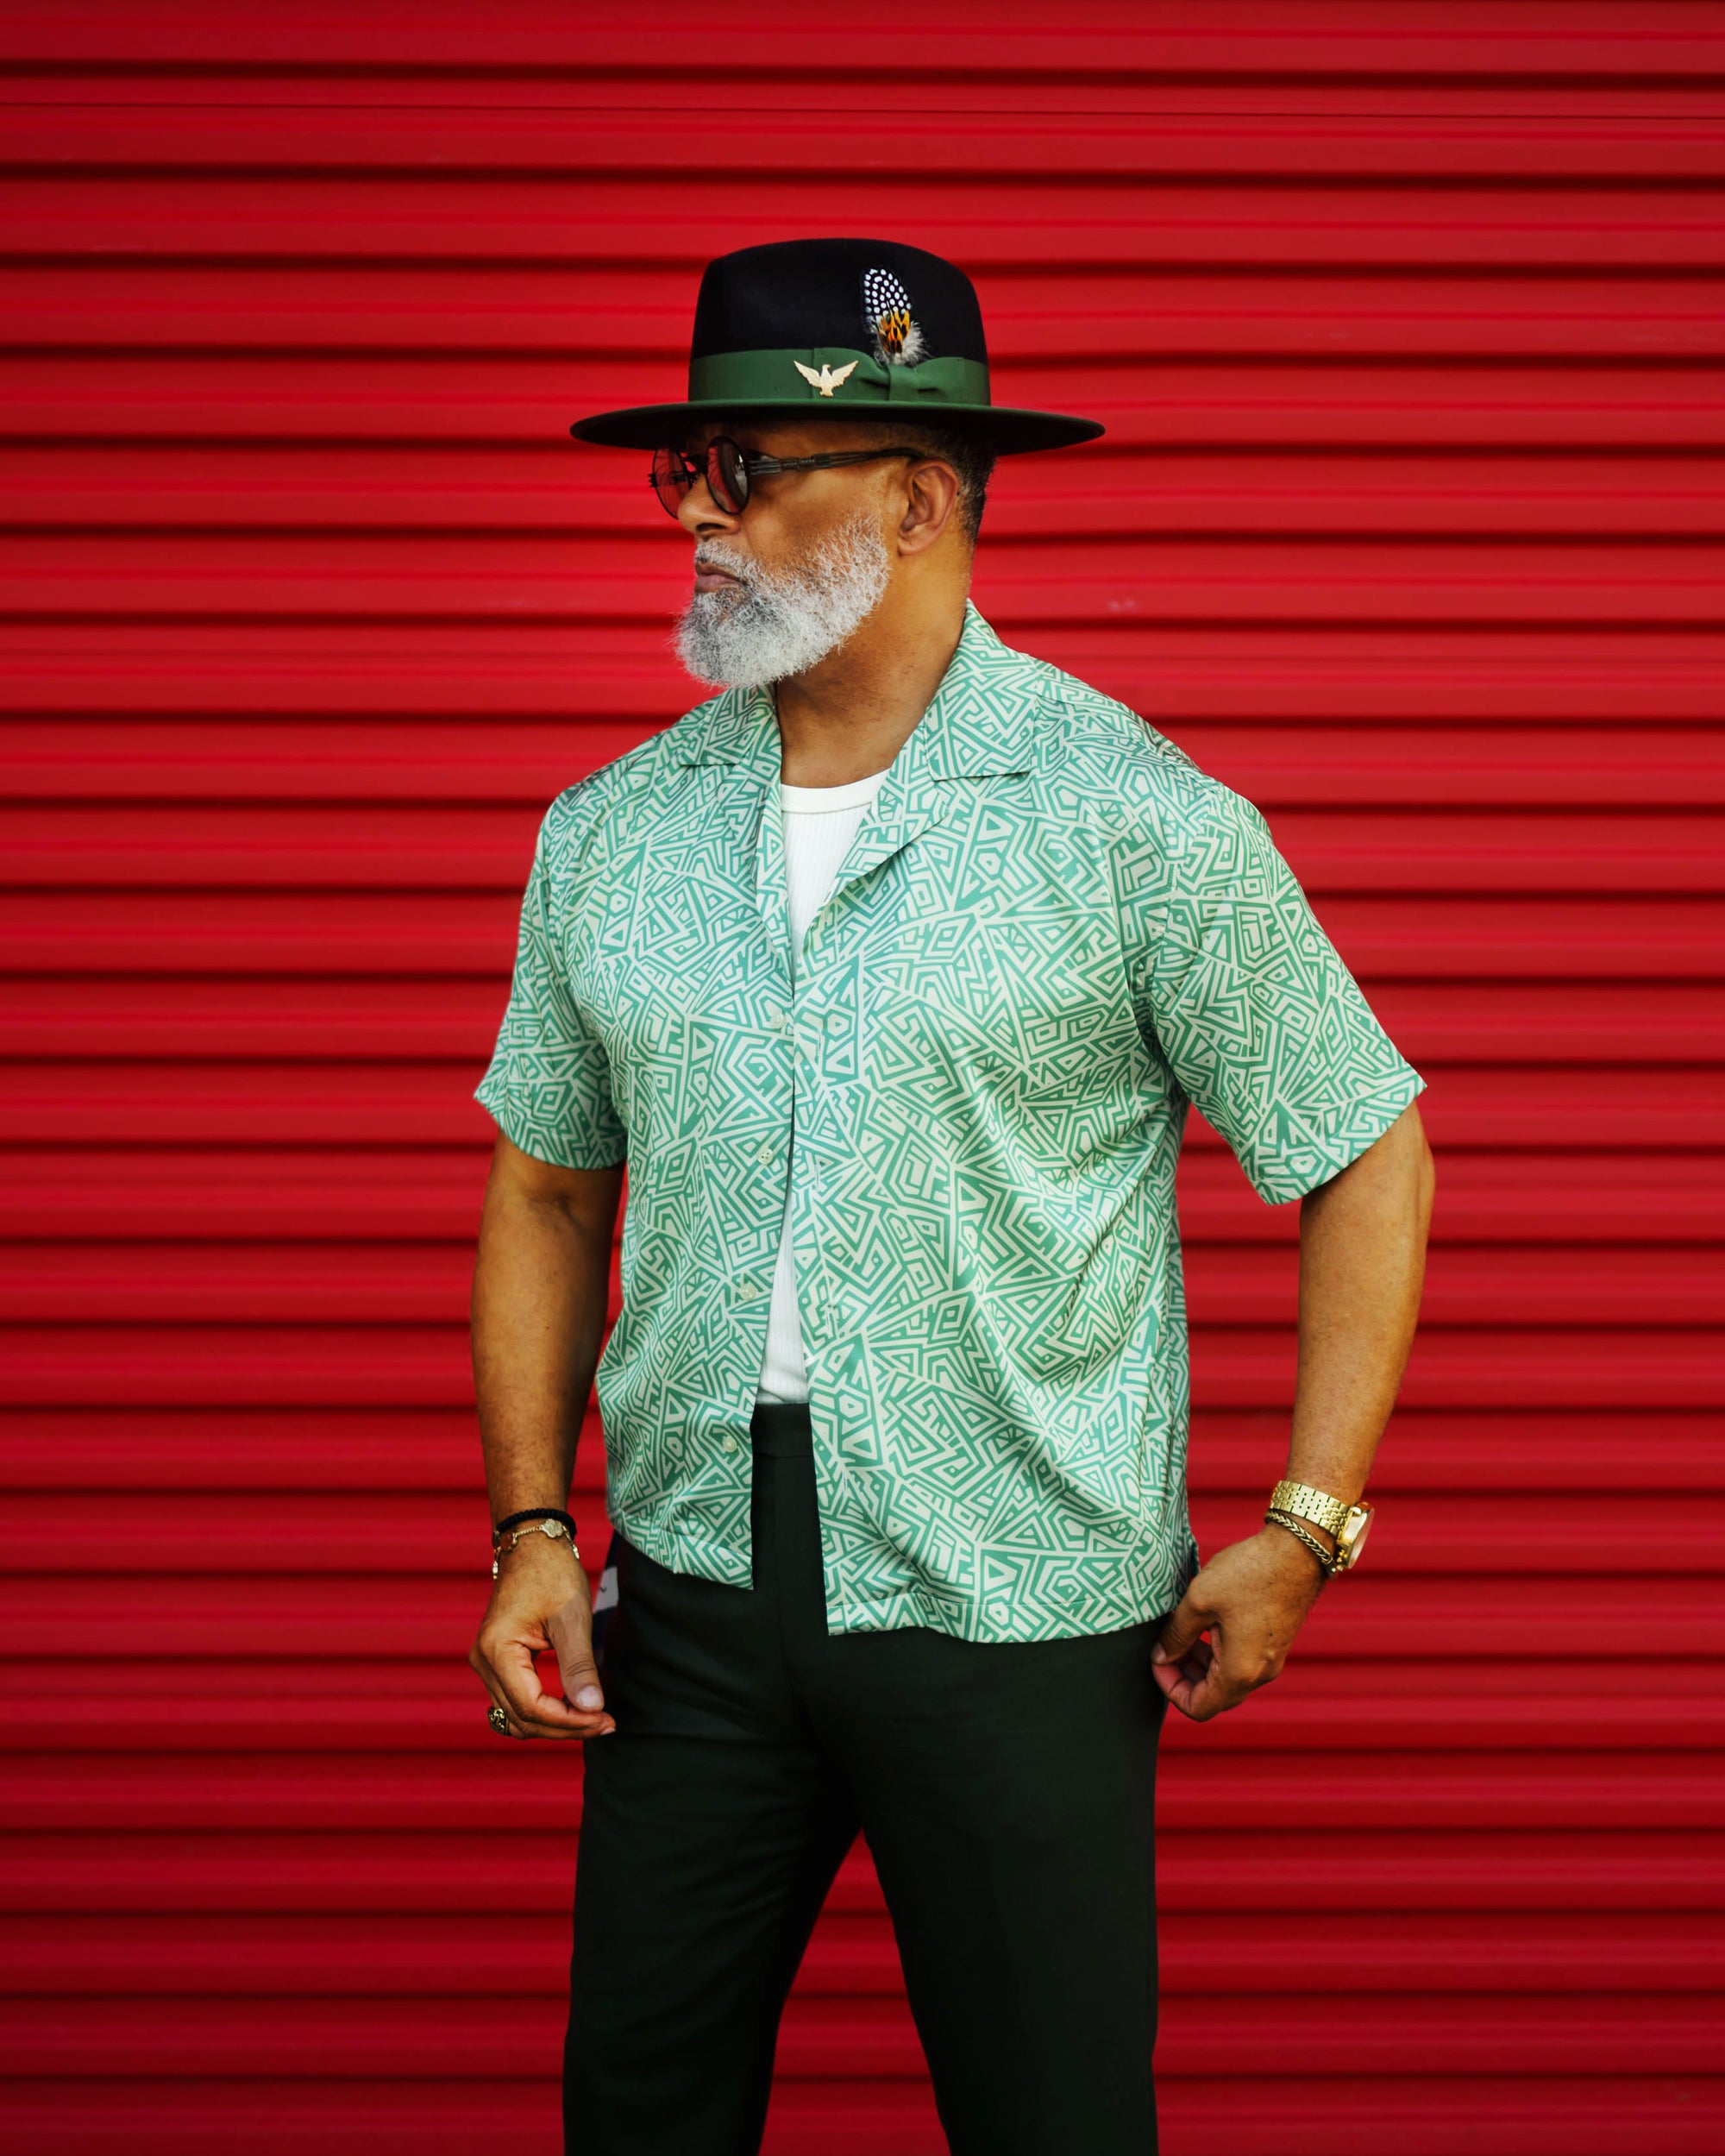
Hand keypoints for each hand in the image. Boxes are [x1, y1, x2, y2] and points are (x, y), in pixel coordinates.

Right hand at [470, 1537, 616, 1740]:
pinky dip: (545, 1712)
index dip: (568, 1721)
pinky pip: (517, 1701)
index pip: (530, 1707)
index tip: (604, 1719)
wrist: (533, 1547)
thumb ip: (579, 1665)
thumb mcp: (571, 1617)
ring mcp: (487, 1664)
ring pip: (518, 1716)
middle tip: (607, 1723)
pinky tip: (575, 1708)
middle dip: (565, 1727)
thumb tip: (592, 1708)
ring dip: (555, 1724)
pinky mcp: (498, 1663)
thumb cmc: (552, 1573)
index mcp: (496, 1650)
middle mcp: (483, 1662)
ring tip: (595, 1719)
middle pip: (522, 1719)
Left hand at [1151, 1525, 1325, 1722]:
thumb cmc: (1250, 1573)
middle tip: (1166, 1646)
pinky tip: (1204, 1625)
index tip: (1158, 1661)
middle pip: (1213, 1697)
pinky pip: (1240, 1664)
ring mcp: (1269, 1661)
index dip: (1170, 1689)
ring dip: (1200, 1664)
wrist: (1297, 1551)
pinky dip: (1218, 1654)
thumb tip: (1160, 1656)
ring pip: (1226, 1679)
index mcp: (1240, 1672)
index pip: (1198, 1707)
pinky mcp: (1273, 1645)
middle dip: (1184, 1676)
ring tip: (1182, 1632)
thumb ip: (1175, 1634)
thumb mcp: (1199, 1600)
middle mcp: (1259, 1675)